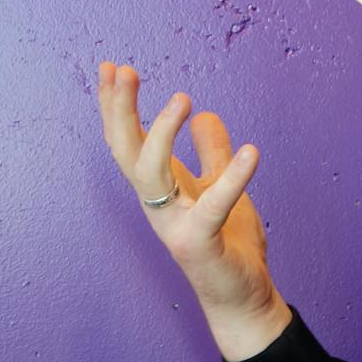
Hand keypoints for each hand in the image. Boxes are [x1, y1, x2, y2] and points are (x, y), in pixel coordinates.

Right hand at [95, 62, 287, 345]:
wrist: (242, 295)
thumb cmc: (228, 243)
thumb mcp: (221, 187)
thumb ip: (211, 154)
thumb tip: (207, 115)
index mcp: (161, 188)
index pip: (129, 140)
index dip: (116, 106)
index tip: (110, 66)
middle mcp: (159, 203)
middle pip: (127, 150)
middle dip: (120, 110)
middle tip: (122, 69)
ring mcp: (174, 224)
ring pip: (152, 174)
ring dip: (163, 133)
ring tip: (183, 97)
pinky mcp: (200, 243)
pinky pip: (214, 206)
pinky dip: (232, 178)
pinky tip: (251, 151)